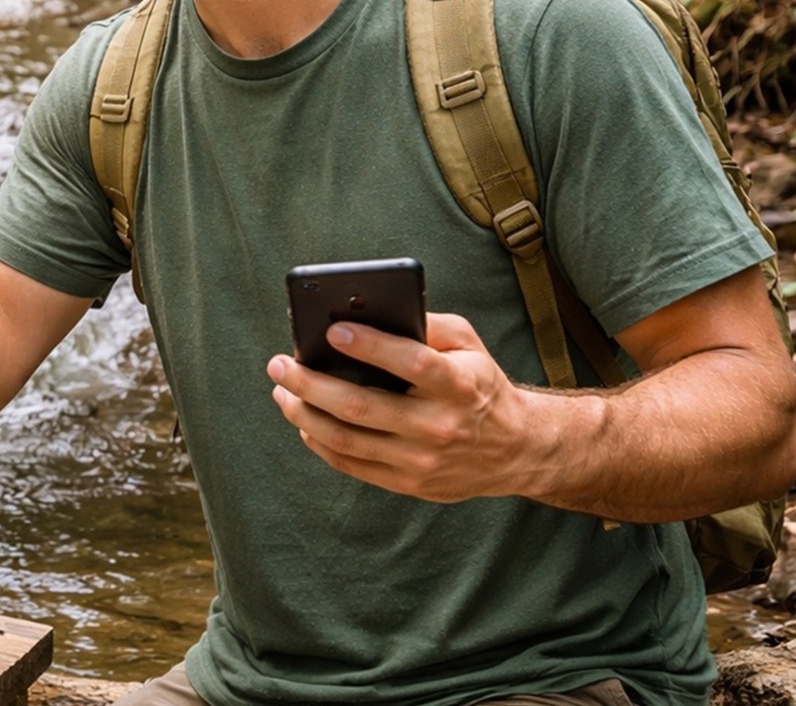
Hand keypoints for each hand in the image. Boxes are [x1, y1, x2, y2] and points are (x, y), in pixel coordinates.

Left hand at [265, 313, 553, 502]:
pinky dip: (319, 441)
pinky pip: (351, 464)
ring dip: (303, 414)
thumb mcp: (468, 346)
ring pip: (346, 439)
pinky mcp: (409, 483)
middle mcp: (439, 425)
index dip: (370, 346)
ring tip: (281, 391)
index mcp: (459, 385)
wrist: (516, 449)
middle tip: (279, 364)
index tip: (332, 330)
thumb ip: (426, 325)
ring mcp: (422, 460)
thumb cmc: (480, 384)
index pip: (411, 363)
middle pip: (361, 407)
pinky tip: (303, 421)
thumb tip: (370, 312)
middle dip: (310, 383)